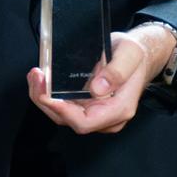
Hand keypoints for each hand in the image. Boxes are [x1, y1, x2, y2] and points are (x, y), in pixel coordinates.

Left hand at [26, 24, 174, 134]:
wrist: (140, 56)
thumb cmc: (136, 55)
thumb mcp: (130, 54)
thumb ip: (116, 71)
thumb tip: (97, 89)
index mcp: (119, 109)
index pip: (84, 122)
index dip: (62, 111)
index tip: (46, 93)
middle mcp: (106, 116)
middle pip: (67, 120)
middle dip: (45, 100)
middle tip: (36, 76)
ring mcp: (95, 112)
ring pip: (61, 114)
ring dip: (43, 96)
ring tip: (35, 74)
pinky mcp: (86, 105)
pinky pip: (62, 105)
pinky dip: (49, 93)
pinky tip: (41, 78)